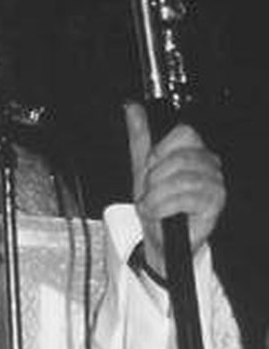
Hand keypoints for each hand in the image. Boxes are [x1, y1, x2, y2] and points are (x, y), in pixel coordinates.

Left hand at [124, 102, 225, 273]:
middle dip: (155, 179)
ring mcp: (214, 184)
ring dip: (157, 196)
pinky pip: (187, 197)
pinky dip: (164, 207)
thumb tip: (132, 108)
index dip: (161, 151)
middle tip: (150, 193)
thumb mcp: (141, 169)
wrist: (158, 239)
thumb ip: (140, 138)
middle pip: (181, 157)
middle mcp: (209, 164)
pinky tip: (160, 213)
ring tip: (152, 206)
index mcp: (194, 151)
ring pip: (182, 179)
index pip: (184, 133)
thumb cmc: (156, 205)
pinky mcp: (214, 204)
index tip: (150, 168)